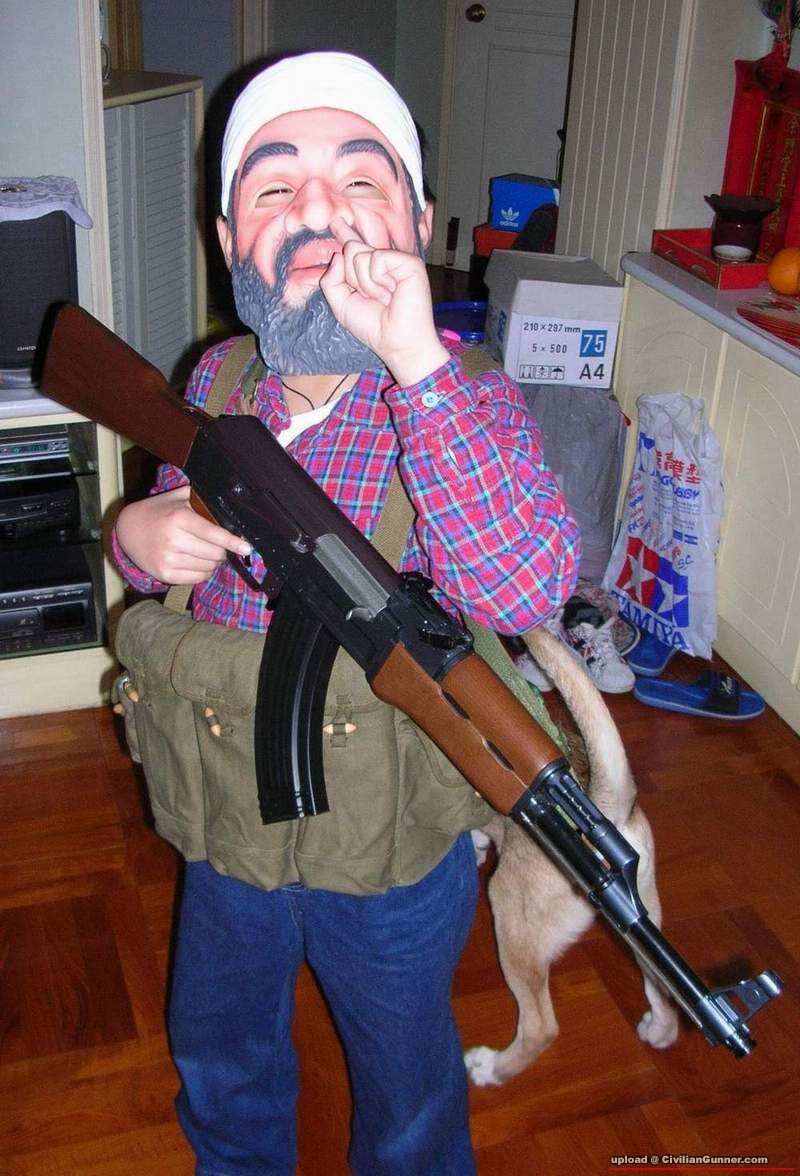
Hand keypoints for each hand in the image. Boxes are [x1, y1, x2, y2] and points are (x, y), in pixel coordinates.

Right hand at [116, 484, 250, 584]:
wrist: (127, 530)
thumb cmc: (158, 512)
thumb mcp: (177, 498)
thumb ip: (200, 499)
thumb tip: (230, 504)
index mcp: (179, 518)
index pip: (213, 533)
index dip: (233, 542)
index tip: (246, 548)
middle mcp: (173, 540)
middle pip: (215, 554)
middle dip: (222, 551)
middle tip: (217, 545)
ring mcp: (168, 559)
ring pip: (208, 567)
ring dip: (213, 562)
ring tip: (204, 552)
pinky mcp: (165, 574)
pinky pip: (197, 578)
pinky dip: (203, 572)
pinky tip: (197, 562)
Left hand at [319, 217, 449, 386]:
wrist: (397, 342)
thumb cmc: (373, 327)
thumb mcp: (341, 305)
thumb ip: (331, 280)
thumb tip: (338, 255)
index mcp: (369, 272)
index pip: (353, 248)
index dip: (345, 234)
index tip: (336, 221)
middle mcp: (383, 263)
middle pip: (351, 250)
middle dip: (354, 279)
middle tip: (374, 299)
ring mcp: (397, 261)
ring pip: (360, 255)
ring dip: (367, 284)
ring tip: (385, 298)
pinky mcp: (408, 262)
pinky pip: (376, 259)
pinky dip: (377, 280)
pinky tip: (391, 292)